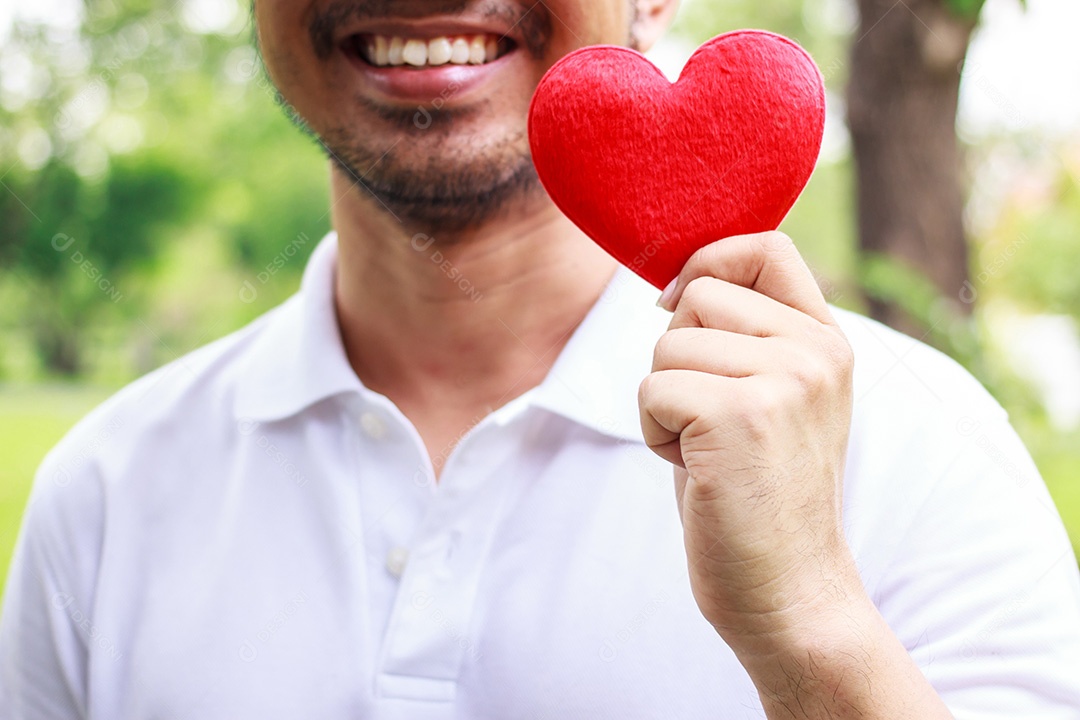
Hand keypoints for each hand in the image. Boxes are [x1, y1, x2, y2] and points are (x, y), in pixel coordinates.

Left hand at [639, 231, 861, 656]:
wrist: (787, 590)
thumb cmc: (758, 493)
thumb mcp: (769, 397)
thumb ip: (744, 336)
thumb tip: (672, 284)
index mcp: (826, 341)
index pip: (766, 247)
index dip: (709, 261)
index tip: (678, 306)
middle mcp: (816, 352)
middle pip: (697, 296)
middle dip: (676, 356)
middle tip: (708, 420)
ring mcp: (785, 380)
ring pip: (666, 345)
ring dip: (663, 401)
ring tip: (706, 450)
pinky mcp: (740, 415)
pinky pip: (651, 389)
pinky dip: (655, 433)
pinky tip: (695, 470)